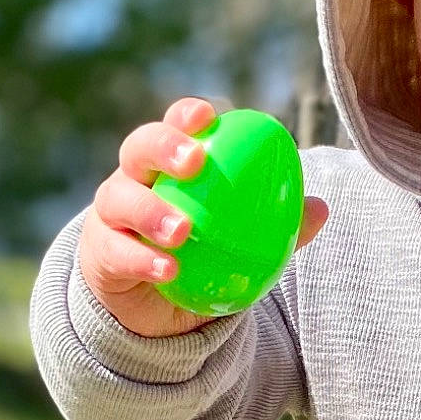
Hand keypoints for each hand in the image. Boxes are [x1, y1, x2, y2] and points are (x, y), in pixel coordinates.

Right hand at [77, 97, 329, 337]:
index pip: (175, 126)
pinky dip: (143, 259)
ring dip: (152, 211)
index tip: (209, 117)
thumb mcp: (240, 240)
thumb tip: (320, 209)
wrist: (155, 304)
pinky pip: (117, 251)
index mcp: (169, 166)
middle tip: (194, 162)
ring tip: (183, 229)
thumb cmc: (202, 255)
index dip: (186, 115)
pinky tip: (168, 268)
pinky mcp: (100, 252)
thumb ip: (277, 225)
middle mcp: (134, 179)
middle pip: (138, 147)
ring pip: (119, 198)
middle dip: (163, 146)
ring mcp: (111, 214)